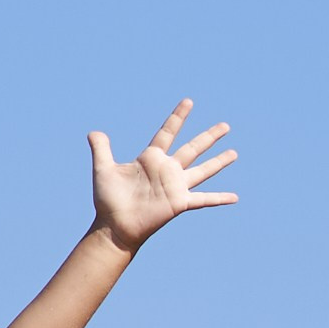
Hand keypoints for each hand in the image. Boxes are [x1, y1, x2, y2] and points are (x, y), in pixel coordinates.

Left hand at [87, 99, 238, 252]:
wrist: (114, 226)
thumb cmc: (108, 200)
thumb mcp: (103, 169)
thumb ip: (101, 149)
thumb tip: (93, 132)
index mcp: (151, 159)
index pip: (168, 132)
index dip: (178, 117)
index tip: (189, 102)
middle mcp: (167, 170)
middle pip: (193, 148)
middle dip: (209, 137)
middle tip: (225, 125)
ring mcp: (175, 186)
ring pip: (203, 170)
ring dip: (219, 161)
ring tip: (234, 153)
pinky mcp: (180, 202)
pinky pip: (204, 199)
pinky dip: (219, 198)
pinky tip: (235, 197)